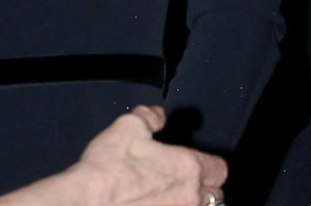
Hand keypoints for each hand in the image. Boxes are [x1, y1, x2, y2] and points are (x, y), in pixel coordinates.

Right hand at [75, 105, 226, 205]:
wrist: (90, 200)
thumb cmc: (110, 166)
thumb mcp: (129, 125)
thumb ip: (150, 116)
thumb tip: (158, 114)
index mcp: (188, 167)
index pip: (220, 168)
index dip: (211, 162)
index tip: (200, 160)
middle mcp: (189, 197)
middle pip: (216, 195)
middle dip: (205, 187)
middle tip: (185, 179)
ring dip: (191, 202)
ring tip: (171, 194)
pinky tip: (156, 203)